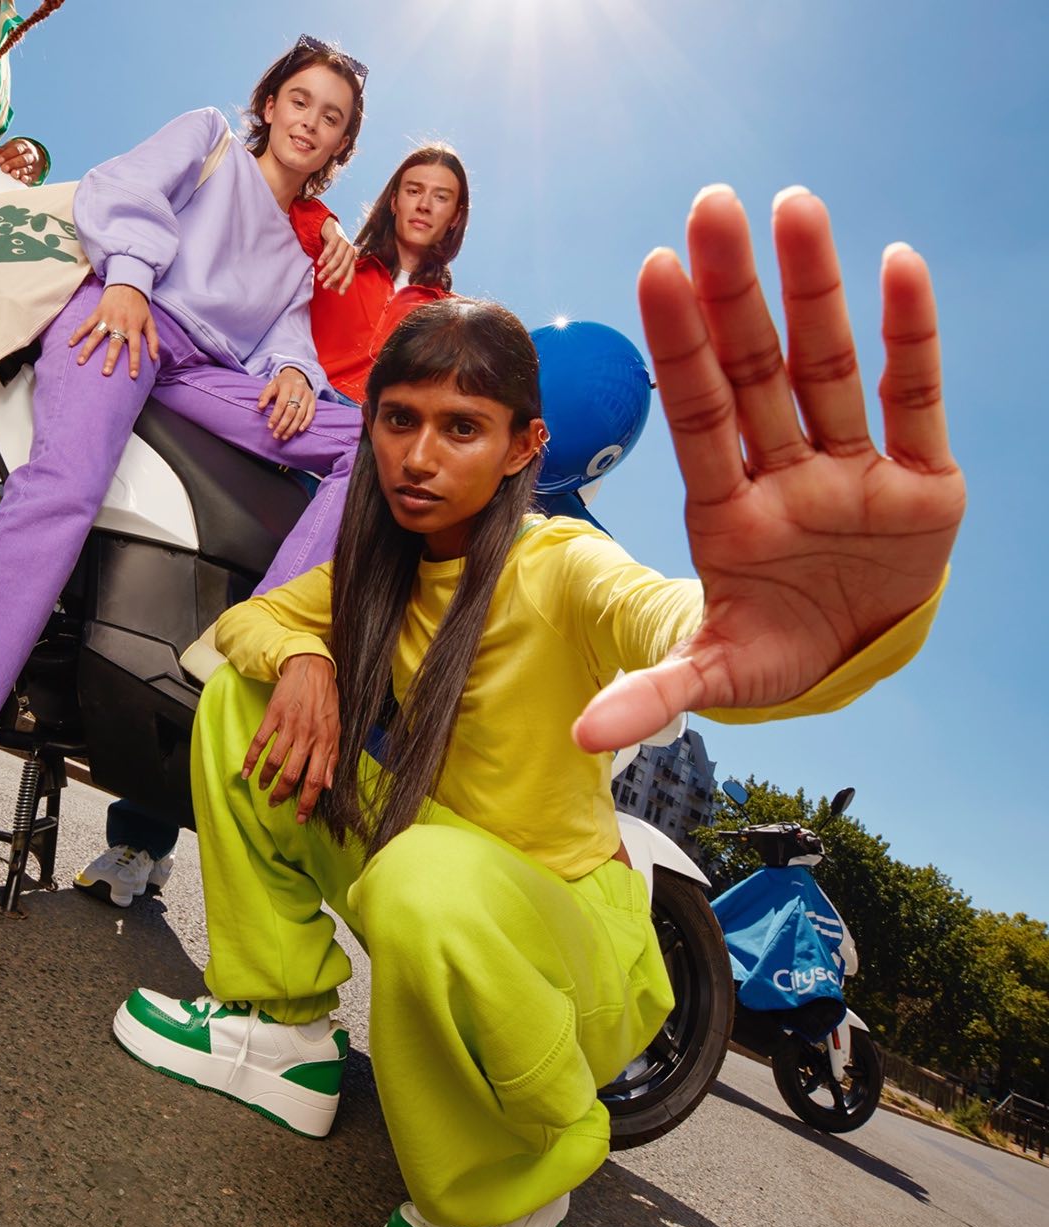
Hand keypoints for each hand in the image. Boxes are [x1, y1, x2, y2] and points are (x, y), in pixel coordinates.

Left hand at [0, 137, 44, 183]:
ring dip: (20, 172)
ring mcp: (34, 165)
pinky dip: (28, 179)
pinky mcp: (36, 174)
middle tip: (4, 169)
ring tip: (13, 174)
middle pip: (23, 159)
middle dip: (13, 164)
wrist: (36, 155)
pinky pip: (33, 177)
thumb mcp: (11, 147)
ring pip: (28, 168)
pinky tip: (23, 179)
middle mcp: (31, 155)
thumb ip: (2, 150)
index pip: (15, 150)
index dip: (7, 155)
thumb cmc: (19, 152)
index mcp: (23, 146)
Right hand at [68, 284, 158, 377]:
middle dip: (110, 359)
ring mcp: (106, 318)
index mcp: (134, 327)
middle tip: (105, 373)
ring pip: (96, 335)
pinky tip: (70, 344)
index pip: (135, 347)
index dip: (135, 361)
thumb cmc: (139, 307)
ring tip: (80, 362)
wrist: (127, 285)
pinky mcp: (97, 313)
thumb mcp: (150, 322)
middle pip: (114, 343)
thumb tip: (154, 358)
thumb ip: (153, 340)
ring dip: (88, 349)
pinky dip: (77, 333)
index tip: (133, 375)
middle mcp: (119, 323)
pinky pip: (86, 325)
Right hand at [242, 654, 339, 823]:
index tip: (301, 817)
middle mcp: (307, 736)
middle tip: (276, 804)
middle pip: (292, 774)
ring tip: (264, 788)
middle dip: (283, 795)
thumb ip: (332, 757)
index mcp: (325, 742)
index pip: (316, 779)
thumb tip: (327, 784)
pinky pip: (259, 742)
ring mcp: (289, 726)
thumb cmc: (326, 700)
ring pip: (275, 761)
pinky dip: (250, 759)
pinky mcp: (273, 716)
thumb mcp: (336, 729)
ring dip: (267, 779)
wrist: (312, 669)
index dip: (308, 802)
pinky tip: (246, 771)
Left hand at [258, 366, 314, 440]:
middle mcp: (298, 391)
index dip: (275, 416)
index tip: (270, 427)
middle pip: (291, 412)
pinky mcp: (313, 401)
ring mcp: (307, 397)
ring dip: (292, 428)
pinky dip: (305, 423)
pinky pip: (311, 414)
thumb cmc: (282, 383)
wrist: (298, 374)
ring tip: (284, 436)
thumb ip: (265, 395)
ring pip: (300, 415)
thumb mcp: (272, 385)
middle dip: (283, 426)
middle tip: (276, 435)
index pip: (281, 404)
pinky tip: (299, 431)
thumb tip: (259, 407)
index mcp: (287, 387)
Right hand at [316, 215, 355, 292]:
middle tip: (324, 286)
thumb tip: (335, 290)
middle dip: (333, 278)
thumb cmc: (333, 249)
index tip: (340, 294)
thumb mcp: (334, 262)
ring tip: (319, 277)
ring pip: (337, 259)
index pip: (351, 274)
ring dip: (328, 269)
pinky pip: (331, 248)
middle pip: (343, 268)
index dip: (345, 284)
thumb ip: (335, 274)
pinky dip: (325, 256)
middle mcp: (351, 252)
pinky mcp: (338, 236)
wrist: (331, 229)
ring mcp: (345, 243)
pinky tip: (319, 263)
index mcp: (352, 259)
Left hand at [574, 185, 965, 751]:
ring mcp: (852, 470)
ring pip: (830, 368)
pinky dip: (912, 341)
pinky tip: (900, 267)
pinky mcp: (920, 481)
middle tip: (711, 207)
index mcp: (728, 510)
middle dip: (735, 296)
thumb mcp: (721, 673)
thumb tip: (585, 739)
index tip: (654, 268)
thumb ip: (658, 692)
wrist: (855, 653)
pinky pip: (914, 401)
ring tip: (795, 208)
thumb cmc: (778, 645)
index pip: (699, 415)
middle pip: (756, 371)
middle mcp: (784, 473)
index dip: (679, 348)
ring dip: (816, 291)